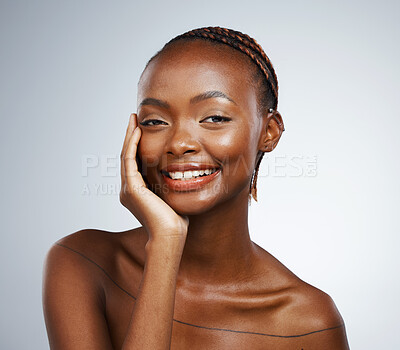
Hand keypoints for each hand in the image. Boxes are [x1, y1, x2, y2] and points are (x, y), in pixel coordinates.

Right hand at [120, 113, 188, 242]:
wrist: (171, 235)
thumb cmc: (175, 220)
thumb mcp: (170, 196)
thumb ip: (167, 184)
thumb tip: (179, 173)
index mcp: (136, 191)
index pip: (134, 162)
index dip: (136, 145)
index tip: (141, 129)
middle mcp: (128, 189)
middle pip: (127, 156)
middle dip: (130, 136)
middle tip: (133, 119)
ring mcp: (128, 189)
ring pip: (126, 155)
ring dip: (129, 136)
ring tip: (133, 120)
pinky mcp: (132, 188)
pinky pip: (130, 160)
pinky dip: (132, 145)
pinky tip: (138, 132)